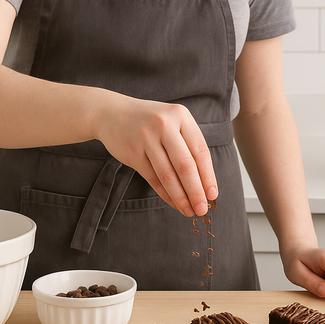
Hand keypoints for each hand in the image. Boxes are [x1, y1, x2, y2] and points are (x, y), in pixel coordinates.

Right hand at [95, 97, 217, 216]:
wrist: (112, 113)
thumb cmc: (150, 122)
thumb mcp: (173, 123)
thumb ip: (188, 145)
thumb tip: (205, 183)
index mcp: (181, 116)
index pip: (200, 151)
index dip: (208, 176)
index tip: (212, 195)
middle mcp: (165, 125)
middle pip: (185, 165)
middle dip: (196, 191)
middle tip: (202, 209)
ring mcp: (146, 138)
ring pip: (168, 174)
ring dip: (180, 196)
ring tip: (189, 210)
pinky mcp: (132, 152)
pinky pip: (152, 178)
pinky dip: (165, 193)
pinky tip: (173, 203)